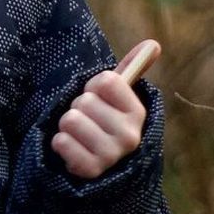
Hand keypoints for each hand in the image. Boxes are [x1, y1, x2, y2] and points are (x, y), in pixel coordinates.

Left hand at [50, 41, 154, 179]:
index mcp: (138, 113)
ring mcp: (111, 155)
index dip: (94, 86)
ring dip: (67, 125)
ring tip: (79, 134)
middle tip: (88, 121)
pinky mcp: (90, 171)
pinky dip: (60, 142)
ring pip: (71, 120)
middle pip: (84, 101)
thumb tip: (153, 43)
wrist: (97, 163)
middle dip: (79, 107)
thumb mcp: (117, 96)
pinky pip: (61, 142)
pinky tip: (72, 148)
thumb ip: (132, 68)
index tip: (99, 99)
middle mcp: (130, 136)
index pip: (106, 81)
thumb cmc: (104, 120)